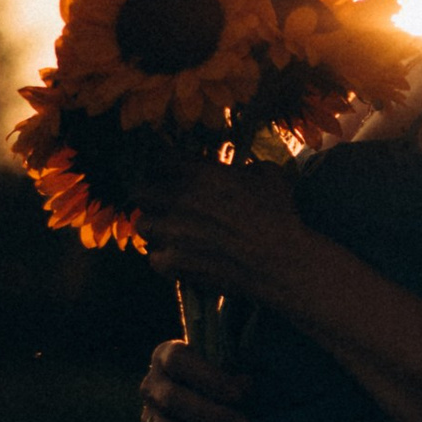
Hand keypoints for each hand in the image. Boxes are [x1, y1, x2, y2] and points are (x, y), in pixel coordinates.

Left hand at [134, 162, 308, 307]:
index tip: (171, 172)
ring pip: (143, 225)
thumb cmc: (279, 216)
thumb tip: (242, 169)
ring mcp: (172, 233)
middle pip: (140, 192)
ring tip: (171, 233)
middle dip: (151, 196)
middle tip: (166, 203)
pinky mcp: (174, 262)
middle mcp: (178, 199)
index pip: (161, 159)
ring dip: (155, 227)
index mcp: (199, 174)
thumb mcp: (268, 176)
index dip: (165, 166)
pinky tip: (181, 257)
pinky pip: (154, 258)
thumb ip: (246, 167)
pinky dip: (165, 259)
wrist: (280, 262)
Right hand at [139, 336, 249, 421]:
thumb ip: (233, 373)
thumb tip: (245, 384)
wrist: (203, 397)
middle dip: (211, 416)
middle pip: (171, 400)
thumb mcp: (227, 367)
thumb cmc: (220, 377)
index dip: (208, 378)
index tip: (239, 394)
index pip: (178, 362)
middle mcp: (151, 386)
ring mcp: (148, 417)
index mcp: (166, 356)